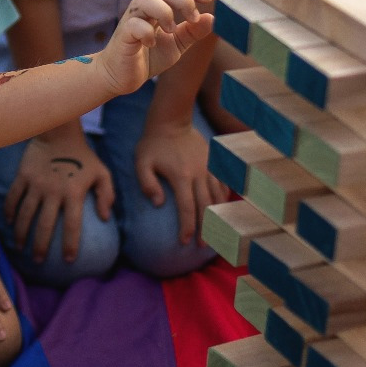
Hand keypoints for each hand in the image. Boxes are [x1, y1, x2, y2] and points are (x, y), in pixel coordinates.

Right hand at [5, 136, 113, 263]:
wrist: (59, 131)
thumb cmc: (83, 156)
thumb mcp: (101, 172)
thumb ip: (107, 195)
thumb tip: (105, 218)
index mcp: (73, 192)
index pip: (72, 224)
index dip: (71, 244)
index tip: (69, 260)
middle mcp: (53, 191)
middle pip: (44, 225)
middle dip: (40, 246)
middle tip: (38, 261)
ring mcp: (36, 183)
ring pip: (25, 214)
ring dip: (21, 233)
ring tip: (20, 248)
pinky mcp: (23, 176)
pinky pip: (13, 197)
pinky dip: (10, 211)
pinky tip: (10, 223)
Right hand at [96, 0, 214, 93]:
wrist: (122, 77)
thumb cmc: (148, 57)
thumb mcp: (177, 44)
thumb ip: (192, 32)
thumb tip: (212, 17)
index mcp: (156, 6)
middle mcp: (142, 8)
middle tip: (193, 17)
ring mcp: (130, 20)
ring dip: (163, 11)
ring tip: (172, 30)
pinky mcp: (123, 35)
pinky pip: (133, 24)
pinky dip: (146, 32)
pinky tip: (151, 44)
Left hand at [134, 121, 224, 244]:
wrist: (171, 120)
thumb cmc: (152, 144)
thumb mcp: (141, 162)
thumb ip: (147, 183)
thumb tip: (158, 204)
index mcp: (181, 177)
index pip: (187, 208)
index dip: (187, 227)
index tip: (184, 242)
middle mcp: (198, 174)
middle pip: (206, 207)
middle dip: (205, 229)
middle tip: (202, 246)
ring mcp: (209, 168)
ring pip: (217, 197)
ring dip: (218, 217)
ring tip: (216, 233)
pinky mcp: (213, 163)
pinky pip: (223, 184)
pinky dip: (224, 198)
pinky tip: (222, 209)